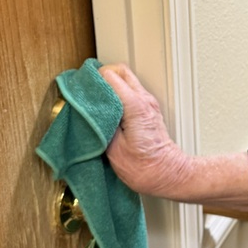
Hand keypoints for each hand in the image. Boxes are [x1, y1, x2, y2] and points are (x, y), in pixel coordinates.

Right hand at [99, 63, 193, 197]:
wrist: (167, 176)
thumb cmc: (144, 168)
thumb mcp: (113, 149)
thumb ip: (100, 125)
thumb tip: (87, 111)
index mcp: (135, 106)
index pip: (110, 76)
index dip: (92, 81)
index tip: (80, 92)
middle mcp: (144, 100)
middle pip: (119, 71)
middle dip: (100, 78)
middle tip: (86, 93)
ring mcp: (148, 104)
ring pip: (125, 80)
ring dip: (109, 86)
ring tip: (94, 103)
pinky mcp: (148, 110)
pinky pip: (130, 92)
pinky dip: (116, 94)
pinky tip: (106, 110)